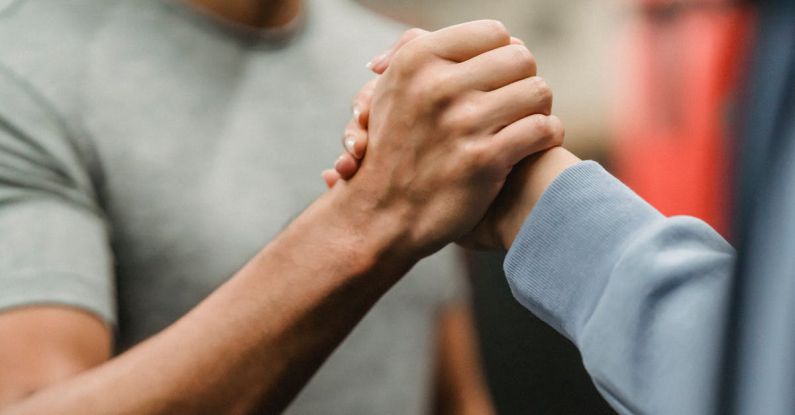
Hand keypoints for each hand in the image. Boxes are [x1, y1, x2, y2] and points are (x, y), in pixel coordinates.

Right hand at [326, 24, 564, 250]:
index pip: (493, 33)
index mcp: (417, 60)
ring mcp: (462, 123)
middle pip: (521, 58)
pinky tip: (533, 144)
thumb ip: (420, 50)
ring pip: (538, 91)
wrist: (380, 216)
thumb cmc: (394, 150)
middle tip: (516, 102)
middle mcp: (438, 86)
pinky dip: (548, 136)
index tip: (498, 79)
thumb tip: (464, 34)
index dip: (502, 55)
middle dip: (523, 80)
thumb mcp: (391, 90)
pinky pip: (543, 129)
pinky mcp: (483, 160)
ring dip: (539, 109)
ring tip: (526, 123)